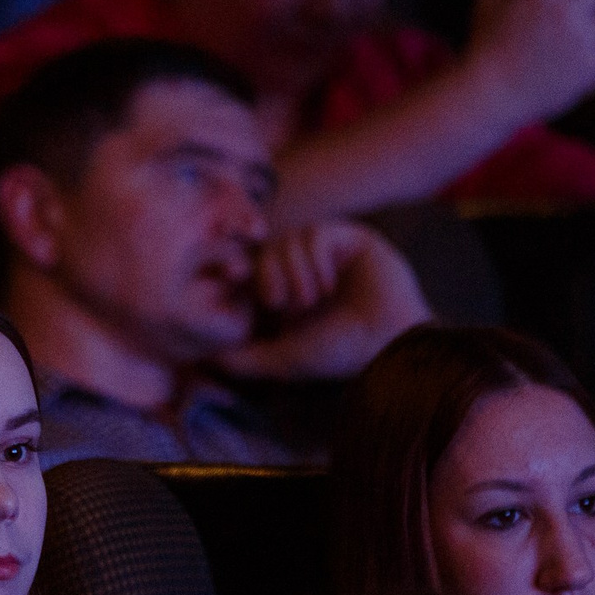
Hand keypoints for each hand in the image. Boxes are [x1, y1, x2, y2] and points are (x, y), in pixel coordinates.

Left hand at [211, 219, 433, 382]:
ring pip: (286, 240)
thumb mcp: (283, 360)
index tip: (231, 279)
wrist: (388, 344)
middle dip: (267, 276)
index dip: (238, 271)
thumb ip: (245, 360)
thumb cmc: (340, 355)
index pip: (252, 269)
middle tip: (281, 304)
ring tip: (314, 300)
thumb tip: (207, 358)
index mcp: (289, 295)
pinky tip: (329, 285)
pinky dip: (314, 260)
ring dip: (294, 273)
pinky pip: (314, 233)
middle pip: (264, 251)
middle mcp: (307, 271)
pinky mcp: (350, 239)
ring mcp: (329, 253)